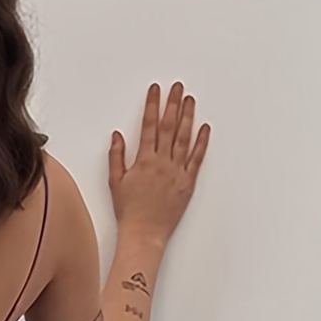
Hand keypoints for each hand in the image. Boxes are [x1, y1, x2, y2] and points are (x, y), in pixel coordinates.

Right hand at [109, 82, 209, 243]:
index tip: (155, 90)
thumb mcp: (116, 182)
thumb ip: (117, 156)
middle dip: (172, 103)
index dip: (152, 105)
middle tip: (177, 87)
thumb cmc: (130, 212)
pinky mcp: (187, 182)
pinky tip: (204, 128)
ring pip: (184, 137)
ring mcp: (177, 172)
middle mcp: (162, 163)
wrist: (144, 234)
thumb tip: (117, 136)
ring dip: (187, 116)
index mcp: (144, 161)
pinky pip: (197, 158)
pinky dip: (201, 142)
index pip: (148, 125)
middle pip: (169, 126)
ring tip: (190, 100)